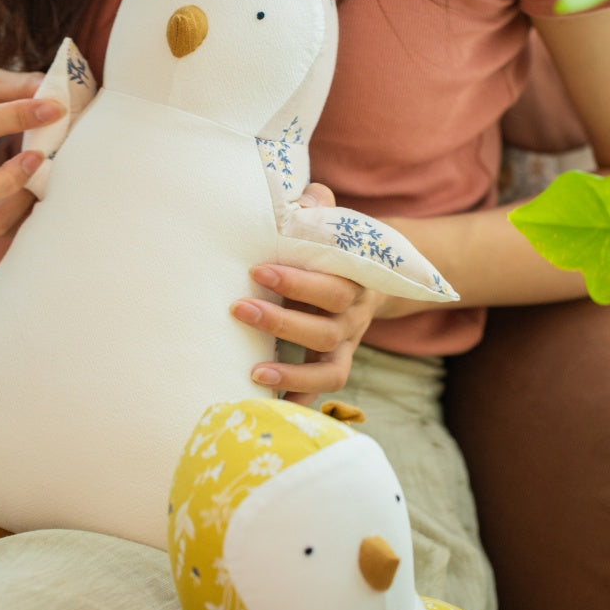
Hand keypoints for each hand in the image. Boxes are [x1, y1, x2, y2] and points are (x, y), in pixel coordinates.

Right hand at [0, 68, 62, 235]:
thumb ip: (19, 87)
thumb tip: (58, 94)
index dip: (15, 117)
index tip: (53, 109)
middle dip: (5, 182)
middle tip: (37, 157)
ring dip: (23, 203)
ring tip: (46, 175)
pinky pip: (9, 229)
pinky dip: (33, 213)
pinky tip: (49, 189)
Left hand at [230, 183, 421, 405]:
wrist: (371, 275)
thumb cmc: (333, 244)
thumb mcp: (331, 221)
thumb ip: (314, 205)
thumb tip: (297, 198)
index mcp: (353, 278)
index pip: (331, 284)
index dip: (297, 282)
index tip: (257, 271)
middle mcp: (353, 315)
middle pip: (326, 328)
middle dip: (281, 322)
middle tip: (238, 309)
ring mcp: (347, 344)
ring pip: (328, 369)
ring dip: (290, 373)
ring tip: (252, 371)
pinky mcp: (336, 364)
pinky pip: (324, 392)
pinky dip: (300, 402)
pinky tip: (270, 411)